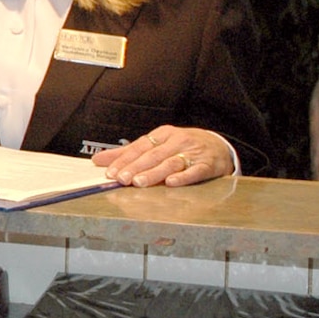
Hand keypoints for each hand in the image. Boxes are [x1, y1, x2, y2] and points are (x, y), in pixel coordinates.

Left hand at [92, 126, 231, 186]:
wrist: (220, 146)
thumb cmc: (183, 147)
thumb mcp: (157, 144)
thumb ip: (128, 153)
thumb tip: (98, 160)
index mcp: (163, 134)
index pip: (140, 147)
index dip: (124, 159)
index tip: (110, 172)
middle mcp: (177, 141)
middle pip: (153, 155)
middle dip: (136, 167)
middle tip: (121, 179)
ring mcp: (193, 152)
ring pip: (171, 163)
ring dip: (154, 173)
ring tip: (139, 182)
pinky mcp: (208, 165)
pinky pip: (195, 171)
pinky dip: (183, 177)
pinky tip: (172, 182)